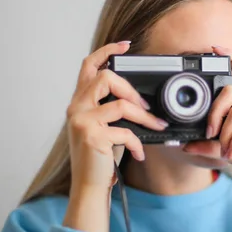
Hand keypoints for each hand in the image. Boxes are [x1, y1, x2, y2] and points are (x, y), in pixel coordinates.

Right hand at [66, 41, 167, 191]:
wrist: (88, 186)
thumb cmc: (99, 157)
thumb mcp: (104, 127)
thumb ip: (112, 108)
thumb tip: (139, 98)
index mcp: (79, 102)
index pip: (88, 66)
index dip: (107, 51)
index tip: (125, 45)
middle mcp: (76, 108)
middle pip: (106, 78)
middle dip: (132, 90)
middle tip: (146, 107)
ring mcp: (82, 121)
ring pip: (121, 104)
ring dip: (145, 117)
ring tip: (156, 127)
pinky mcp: (92, 137)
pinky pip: (125, 131)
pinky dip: (137, 143)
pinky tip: (139, 153)